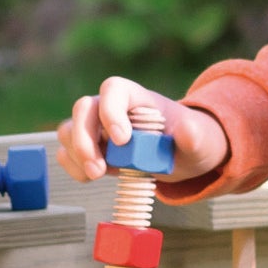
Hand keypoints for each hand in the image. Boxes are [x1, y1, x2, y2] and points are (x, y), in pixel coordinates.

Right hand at [53, 76, 228, 186]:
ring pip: (69, 130)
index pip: (112, 89)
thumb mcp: (199, 140)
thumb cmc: (189, 141)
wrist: (182, 157)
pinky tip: (92, 177)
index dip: (111, 111)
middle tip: (99, 170)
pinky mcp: (90, 149)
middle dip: (84, 139)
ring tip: (97, 175)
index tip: (122, 140)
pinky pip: (67, 152)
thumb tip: (187, 131)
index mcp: (136, 97)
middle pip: (83, 108)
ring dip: (76, 154)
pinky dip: (73, 167)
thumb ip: (194, 136)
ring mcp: (96, 128)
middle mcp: (110, 107)